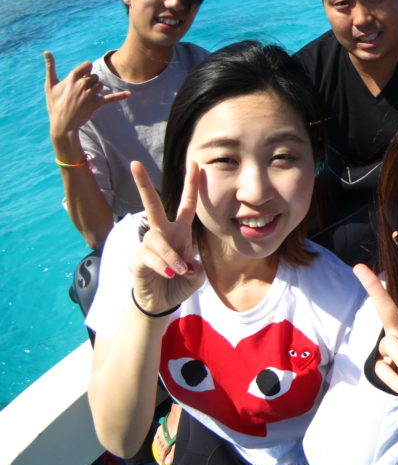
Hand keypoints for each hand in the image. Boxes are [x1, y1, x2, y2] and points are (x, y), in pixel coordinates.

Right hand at [44, 51, 129, 138]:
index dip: (87, 69)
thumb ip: (50, 67)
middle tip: (80, 92)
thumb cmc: (54, 104)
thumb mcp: (49, 85)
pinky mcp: (96, 104)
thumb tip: (46, 51)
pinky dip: (120, 95)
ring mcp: (90, 94)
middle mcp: (82, 85)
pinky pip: (111, 98)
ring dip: (97, 88)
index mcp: (72, 78)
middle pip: (94, 76)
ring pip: (100, 84)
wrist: (62, 124)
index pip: (87, 65)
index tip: (83, 75)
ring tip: (86, 97)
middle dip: (90, 82)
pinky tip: (129, 94)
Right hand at [130, 160, 204, 314]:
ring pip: (159, 241)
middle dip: (144, 184)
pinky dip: (165, 267)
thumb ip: (195, 268)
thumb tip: (186, 263)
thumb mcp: (196, 276)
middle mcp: (162, 232)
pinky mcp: (139, 257)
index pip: (187, 205)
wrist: (161, 301)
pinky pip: (152, 257)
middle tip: (135, 164)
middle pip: (154, 205)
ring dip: (173, 257)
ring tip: (180, 271)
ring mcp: (148, 244)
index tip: (195, 164)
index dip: (192, 185)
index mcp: (180, 231)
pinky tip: (169, 274)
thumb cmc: (179, 283)